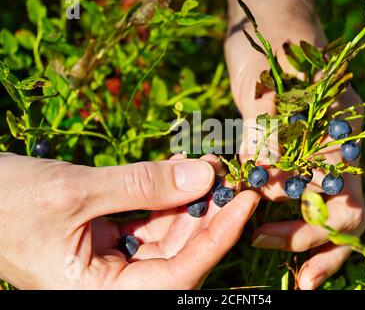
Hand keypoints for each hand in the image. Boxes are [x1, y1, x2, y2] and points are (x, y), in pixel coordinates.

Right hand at [0, 153, 259, 288]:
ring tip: (208, 164)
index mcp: (100, 295)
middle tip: (231, 174)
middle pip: (180, 253)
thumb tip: (204, 173)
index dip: (217, 239)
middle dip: (208, 211)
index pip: (179, 276)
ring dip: (190, 199)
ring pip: (168, 234)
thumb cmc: (6, 200)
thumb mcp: (76, 192)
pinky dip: (166, 195)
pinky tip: (181, 169)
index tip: (245, 202)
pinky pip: (149, 220)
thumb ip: (143, 186)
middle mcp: (112, 285)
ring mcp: (112, 262)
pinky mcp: (109, 239)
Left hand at [225, 0, 364, 288]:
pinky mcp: (291, 151)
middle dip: (317, 250)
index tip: (263, 237)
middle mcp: (334, 151)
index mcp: (341, 139)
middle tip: (294, 279)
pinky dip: (281, 213)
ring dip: (304, 240)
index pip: (344, 205)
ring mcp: (315, 152)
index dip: (311, 232)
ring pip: (321, 209)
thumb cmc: (272, 44)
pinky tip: (258, 224)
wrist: (268, 21)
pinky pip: (293, 192)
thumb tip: (265, 187)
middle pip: (342, 217)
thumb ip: (268, 137)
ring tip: (278, 261)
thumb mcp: (267, 89)